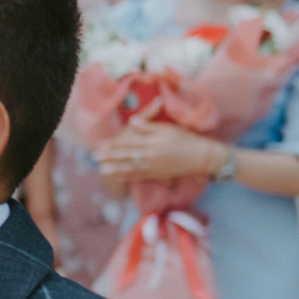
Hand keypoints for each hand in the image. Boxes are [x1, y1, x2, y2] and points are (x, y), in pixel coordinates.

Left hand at [95, 120, 218, 182]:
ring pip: (131, 167)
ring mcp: (154, 167)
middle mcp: (150, 155)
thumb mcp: (168, 128)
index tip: (100, 145)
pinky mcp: (159, 174)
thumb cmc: (186, 138)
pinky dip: (129, 176)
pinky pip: (141, 176)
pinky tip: (120, 177)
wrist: (202, 156)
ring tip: (102, 169)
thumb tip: (131, 122)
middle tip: (96, 158)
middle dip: (110, 157)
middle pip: (126, 155)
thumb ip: (149, 126)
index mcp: (152, 142)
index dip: (113, 144)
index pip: (128, 143)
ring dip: (115, 168)